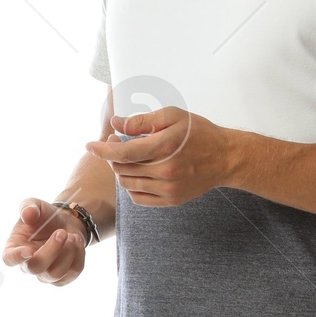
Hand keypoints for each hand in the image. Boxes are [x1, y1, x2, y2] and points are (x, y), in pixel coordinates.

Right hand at [3, 199, 87, 285]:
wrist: (64, 223)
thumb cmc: (44, 216)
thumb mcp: (35, 205)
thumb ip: (28, 207)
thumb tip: (27, 214)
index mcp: (14, 247)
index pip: (9, 259)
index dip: (16, 257)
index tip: (27, 251)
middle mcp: (27, 265)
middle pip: (35, 268)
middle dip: (52, 250)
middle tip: (62, 232)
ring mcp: (45, 274)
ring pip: (55, 274)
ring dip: (68, 253)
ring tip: (72, 236)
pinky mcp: (63, 278)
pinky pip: (72, 273)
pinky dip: (78, 256)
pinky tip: (77, 241)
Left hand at [86, 107, 236, 205]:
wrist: (225, 158)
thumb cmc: (199, 133)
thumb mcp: (172, 116)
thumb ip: (142, 121)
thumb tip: (116, 124)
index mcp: (164, 147)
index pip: (123, 153)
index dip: (103, 150)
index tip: (90, 146)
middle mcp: (165, 171)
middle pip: (122, 169)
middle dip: (113, 156)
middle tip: (115, 143)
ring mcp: (168, 189)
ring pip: (128, 184)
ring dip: (121, 170)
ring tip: (129, 157)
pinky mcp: (170, 200)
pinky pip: (138, 198)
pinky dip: (132, 186)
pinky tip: (138, 173)